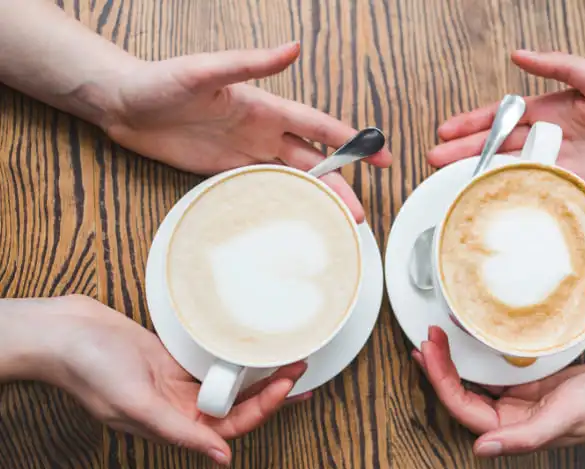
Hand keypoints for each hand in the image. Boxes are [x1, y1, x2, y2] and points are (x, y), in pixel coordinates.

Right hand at [4, 295, 308, 465]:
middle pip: (238, 405)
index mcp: (173, 424)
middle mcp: (180, 407)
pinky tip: (256, 348)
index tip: (288, 386)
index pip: (231, 426)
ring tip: (291, 358)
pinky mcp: (175, 358)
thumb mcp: (135, 403)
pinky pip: (214, 362)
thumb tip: (222, 459)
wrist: (65, 332)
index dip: (263, 409)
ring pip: (230, 384)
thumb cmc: (90, 369)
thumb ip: (179, 432)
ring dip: (259, 374)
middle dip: (273, 391)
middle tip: (302, 369)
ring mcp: (179, 382)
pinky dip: (236, 357)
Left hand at [101, 42, 391, 222]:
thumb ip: (250, 63)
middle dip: (339, 184)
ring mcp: (245, 153)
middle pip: (312, 161)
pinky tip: (296, 219)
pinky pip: (263, 188)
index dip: (351, 140)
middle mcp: (262, 131)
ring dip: (315, 199)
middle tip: (358, 213)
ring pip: (292, 178)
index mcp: (265, 107)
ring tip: (336, 224)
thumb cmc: (161, 81)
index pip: (318, 126)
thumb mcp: (206, 70)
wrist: (123, 105)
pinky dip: (284, 203)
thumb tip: (294, 47)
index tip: (380, 154)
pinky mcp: (225, 171)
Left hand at [413, 326, 584, 456]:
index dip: (440, 382)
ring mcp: (515, 400)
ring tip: (432, 339)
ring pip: (471, 383)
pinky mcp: (524, 383)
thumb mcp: (566, 418)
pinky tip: (461, 343)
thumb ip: (525, 438)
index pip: (463, 409)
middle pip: (460, 395)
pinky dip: (472, 357)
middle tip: (426, 338)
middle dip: (438, 368)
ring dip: (450, 363)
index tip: (428, 352)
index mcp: (514, 431)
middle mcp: (509, 418)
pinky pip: (490, 370)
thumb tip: (483, 450)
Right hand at [427, 51, 584, 195]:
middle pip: (498, 145)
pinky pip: (535, 189)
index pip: (502, 115)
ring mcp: (558, 162)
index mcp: (550, 108)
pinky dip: (512, 194)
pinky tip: (491, 200)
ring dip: (480, 174)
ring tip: (451, 181)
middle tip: (435, 161)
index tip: (445, 131)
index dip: (473, 123)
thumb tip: (520, 53)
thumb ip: (560, 66)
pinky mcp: (573, 185)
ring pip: (510, 169)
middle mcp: (548, 136)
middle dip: (465, 152)